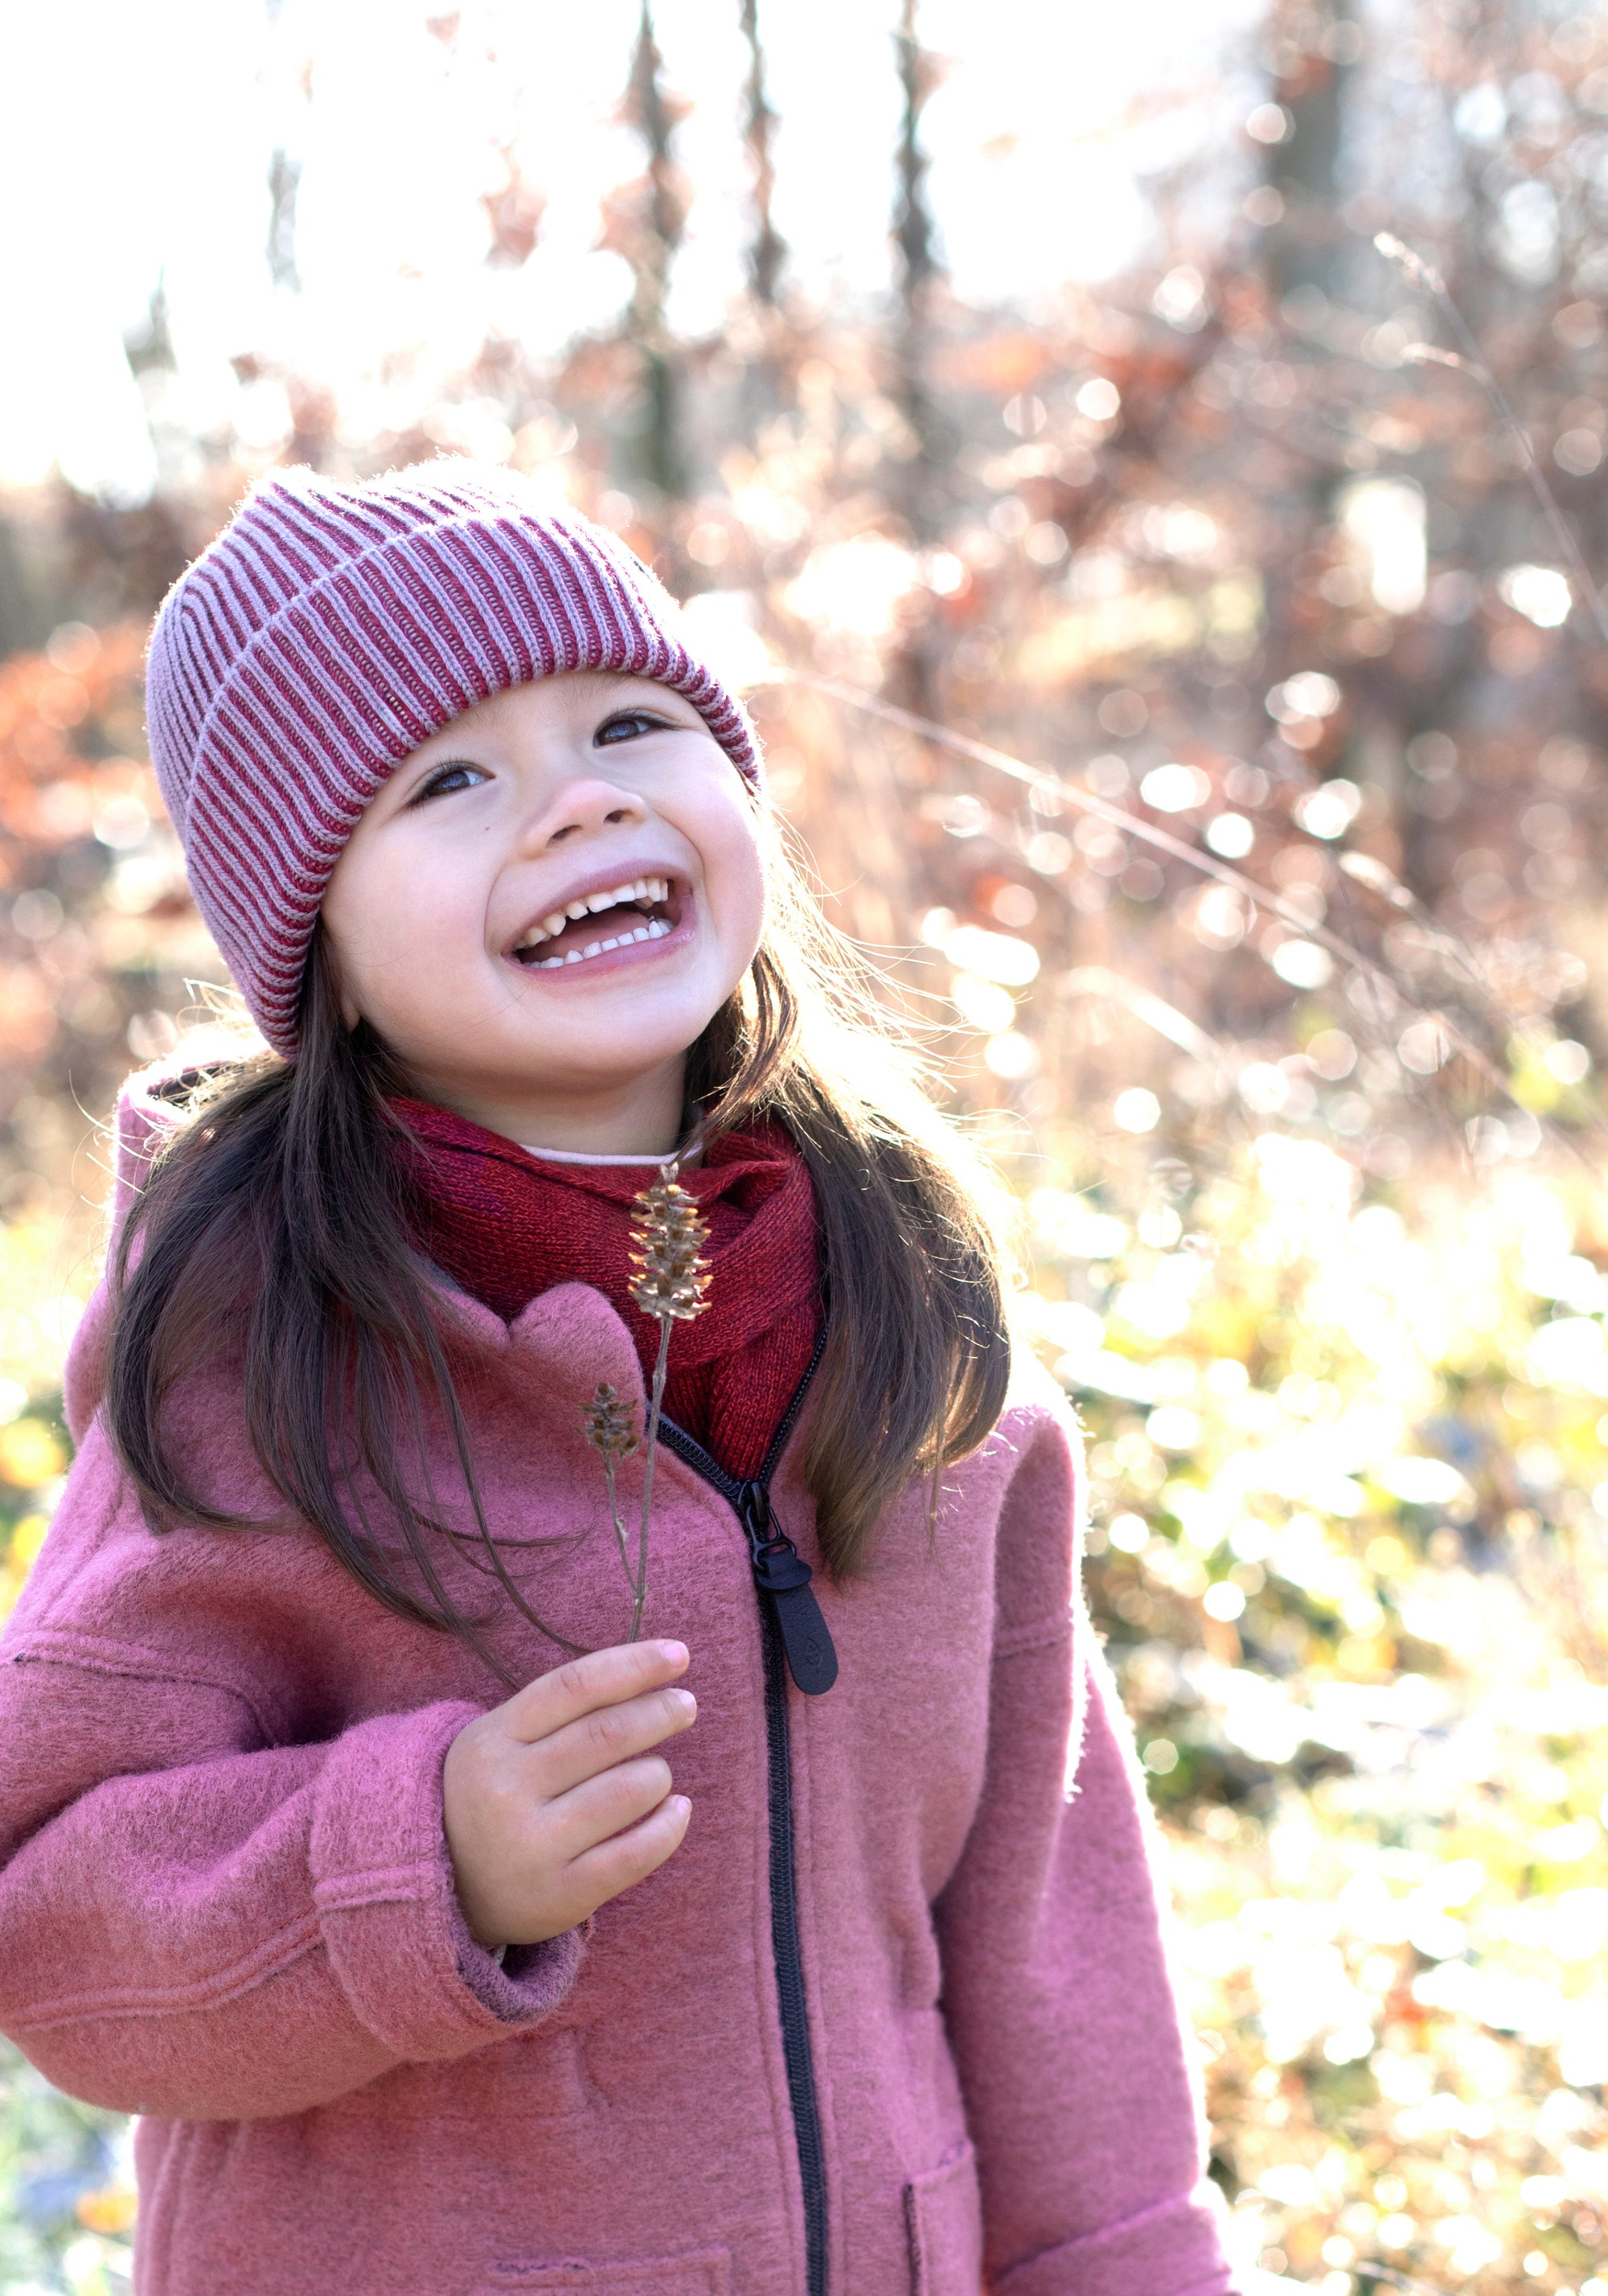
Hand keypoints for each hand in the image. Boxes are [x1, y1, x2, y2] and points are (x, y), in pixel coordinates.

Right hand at [442, 1640, 695, 1948]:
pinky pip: (634, 1854)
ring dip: (658, 1774)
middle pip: (605, 1734)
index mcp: (493, 1739)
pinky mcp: (559, 1895)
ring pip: (626, 1790)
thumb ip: (563, 1709)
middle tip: (685, 1705)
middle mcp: (507, 1789)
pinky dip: (669, 1826)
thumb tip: (649, 1672)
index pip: (575, 1686)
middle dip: (658, 1712)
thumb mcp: (503, 1742)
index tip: (679, 1654)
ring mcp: (532, 1846)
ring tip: (658, 1774)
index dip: (634, 1665)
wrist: (446, 1887)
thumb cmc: (495, 1795)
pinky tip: (677, 1810)